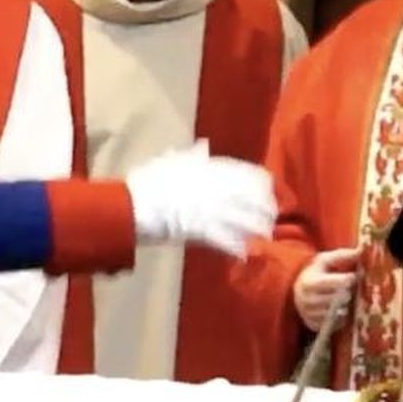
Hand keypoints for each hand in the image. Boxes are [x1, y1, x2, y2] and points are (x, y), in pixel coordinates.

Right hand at [125, 140, 276, 255]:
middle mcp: (218, 187)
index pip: (252, 175)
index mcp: (212, 169)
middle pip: (257, 200)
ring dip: (258, 231)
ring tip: (263, 240)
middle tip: (268, 221)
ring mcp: (212, 209)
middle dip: (267, 212)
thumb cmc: (149, 181)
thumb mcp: (171, 161)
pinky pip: (230, 241)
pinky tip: (245, 254)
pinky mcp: (204, 230)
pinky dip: (239, 249)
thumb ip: (191, 156)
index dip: (264, 187)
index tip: (266, 194)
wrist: (134, 204)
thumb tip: (203, 147)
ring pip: (249, 222)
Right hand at [293, 247, 359, 331]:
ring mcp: (309, 314)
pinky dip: (340, 318)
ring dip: (344, 306)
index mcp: (309, 283)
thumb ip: (341, 255)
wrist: (295, 289)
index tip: (353, 276)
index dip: (347, 279)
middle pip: (338, 299)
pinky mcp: (312, 325)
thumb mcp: (324, 260)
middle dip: (346, 294)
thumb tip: (361, 250)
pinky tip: (337, 309)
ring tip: (342, 299)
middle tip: (348, 289)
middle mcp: (307, 300)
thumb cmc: (314, 273)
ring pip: (337, 313)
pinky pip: (335, 324)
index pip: (335, 283)